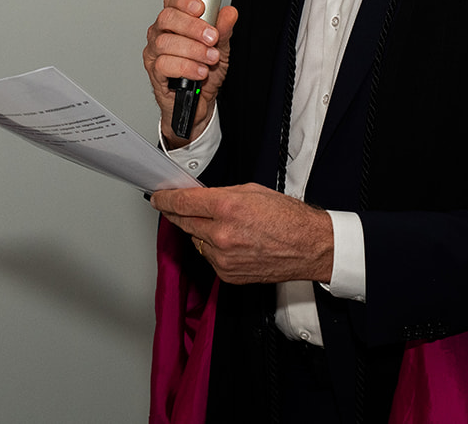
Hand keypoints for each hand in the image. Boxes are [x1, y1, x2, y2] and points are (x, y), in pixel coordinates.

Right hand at [143, 0, 236, 145]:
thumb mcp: (220, 48)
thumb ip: (223, 30)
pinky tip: (199, 71)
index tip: (201, 8)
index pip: (172, 0)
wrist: (200, 102)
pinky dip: (185, 67)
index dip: (184, 0)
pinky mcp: (155, 72)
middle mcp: (161, 33)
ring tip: (210, 59)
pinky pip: (164, 65)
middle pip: (167, 18)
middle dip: (192, 27)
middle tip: (211, 37)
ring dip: (193, 50)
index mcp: (176, 21)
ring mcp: (155, 52)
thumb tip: (229, 13)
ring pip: (165, 43)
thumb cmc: (205, 72)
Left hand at [151, 183, 332, 284]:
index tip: (158, 197)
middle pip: (183, 222)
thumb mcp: (252, 191)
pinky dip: (214, 249)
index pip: (182, 203)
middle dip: (177, 213)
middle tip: (174, 206)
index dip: (165, 199)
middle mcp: (221, 234)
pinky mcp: (227, 275)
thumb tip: (199, 198)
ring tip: (224, 226)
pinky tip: (232, 242)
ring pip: (196, 241)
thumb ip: (221, 194)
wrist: (309, 247)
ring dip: (200, 232)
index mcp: (227, 208)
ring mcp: (223, 258)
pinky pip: (209, 258)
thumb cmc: (288, 218)